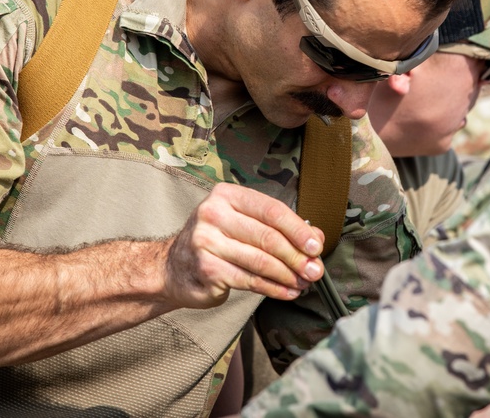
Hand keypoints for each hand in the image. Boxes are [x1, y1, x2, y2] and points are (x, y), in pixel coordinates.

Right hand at [164, 182, 324, 308]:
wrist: (173, 268)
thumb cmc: (216, 242)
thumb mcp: (243, 225)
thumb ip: (279, 228)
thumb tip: (315, 238)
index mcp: (226, 196)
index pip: (271, 210)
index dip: (298, 229)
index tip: (316, 246)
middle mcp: (214, 214)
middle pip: (268, 237)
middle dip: (297, 256)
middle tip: (315, 270)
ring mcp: (207, 241)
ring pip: (261, 261)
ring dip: (288, 275)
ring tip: (304, 283)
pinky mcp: (207, 269)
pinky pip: (250, 280)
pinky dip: (273, 288)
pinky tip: (287, 292)